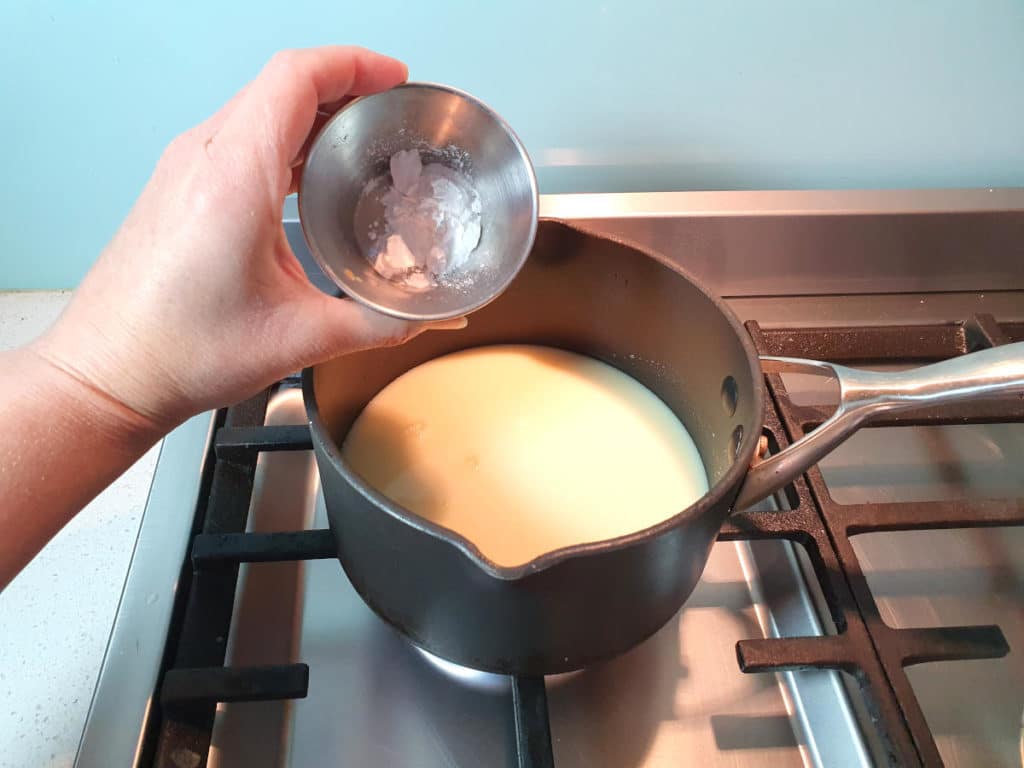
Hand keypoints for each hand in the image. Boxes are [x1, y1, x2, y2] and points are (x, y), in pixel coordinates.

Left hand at [32, 47, 461, 437]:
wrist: (109, 373)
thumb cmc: (179, 351)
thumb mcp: (300, 339)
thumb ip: (377, 325)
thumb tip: (423, 316)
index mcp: (233, 176)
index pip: (295, 77)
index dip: (353, 64)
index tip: (394, 77)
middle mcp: (202, 158)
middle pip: (280, 84)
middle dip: (343, 85)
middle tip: (390, 110)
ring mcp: (184, 169)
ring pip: (256, 107)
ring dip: (311, 111)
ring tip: (359, 139)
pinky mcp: (177, 188)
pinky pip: (236, 136)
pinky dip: (282, 137)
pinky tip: (309, 175)